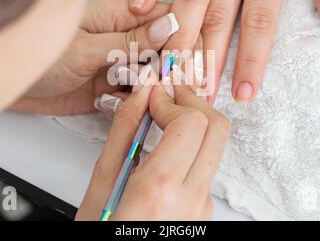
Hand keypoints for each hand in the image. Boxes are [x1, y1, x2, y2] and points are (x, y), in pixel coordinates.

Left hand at [10, 0, 177, 114]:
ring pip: (150, 76)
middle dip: (164, 69)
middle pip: (162, 50)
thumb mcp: (86, 47)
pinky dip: (128, 104)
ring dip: (144, 89)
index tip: (182, 59)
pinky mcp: (109, 89)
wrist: (8, 84)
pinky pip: (133, 97)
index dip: (180, 37)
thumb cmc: (36, 53)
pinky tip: (108, 102)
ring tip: (123, 93)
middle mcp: (121, 39)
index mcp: (118, 16)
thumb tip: (168, 27)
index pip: (164, 19)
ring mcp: (116, 65)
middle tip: (153, 84)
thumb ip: (128, 41)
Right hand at [76, 69, 229, 219]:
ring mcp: (202, 208)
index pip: (191, 122)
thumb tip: (141, 96)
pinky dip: (190, 147)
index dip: (172, 99)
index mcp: (161, 189)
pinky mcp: (203, 212)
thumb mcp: (102, 183)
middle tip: (169, 93)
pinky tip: (167, 146)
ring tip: (164, 116)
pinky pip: (205, 167)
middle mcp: (192, 199)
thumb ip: (124, 132)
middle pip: (217, 129)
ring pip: (214, 147)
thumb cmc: (104, 234)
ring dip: (193, 123)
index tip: (153, 94)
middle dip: (193, 101)